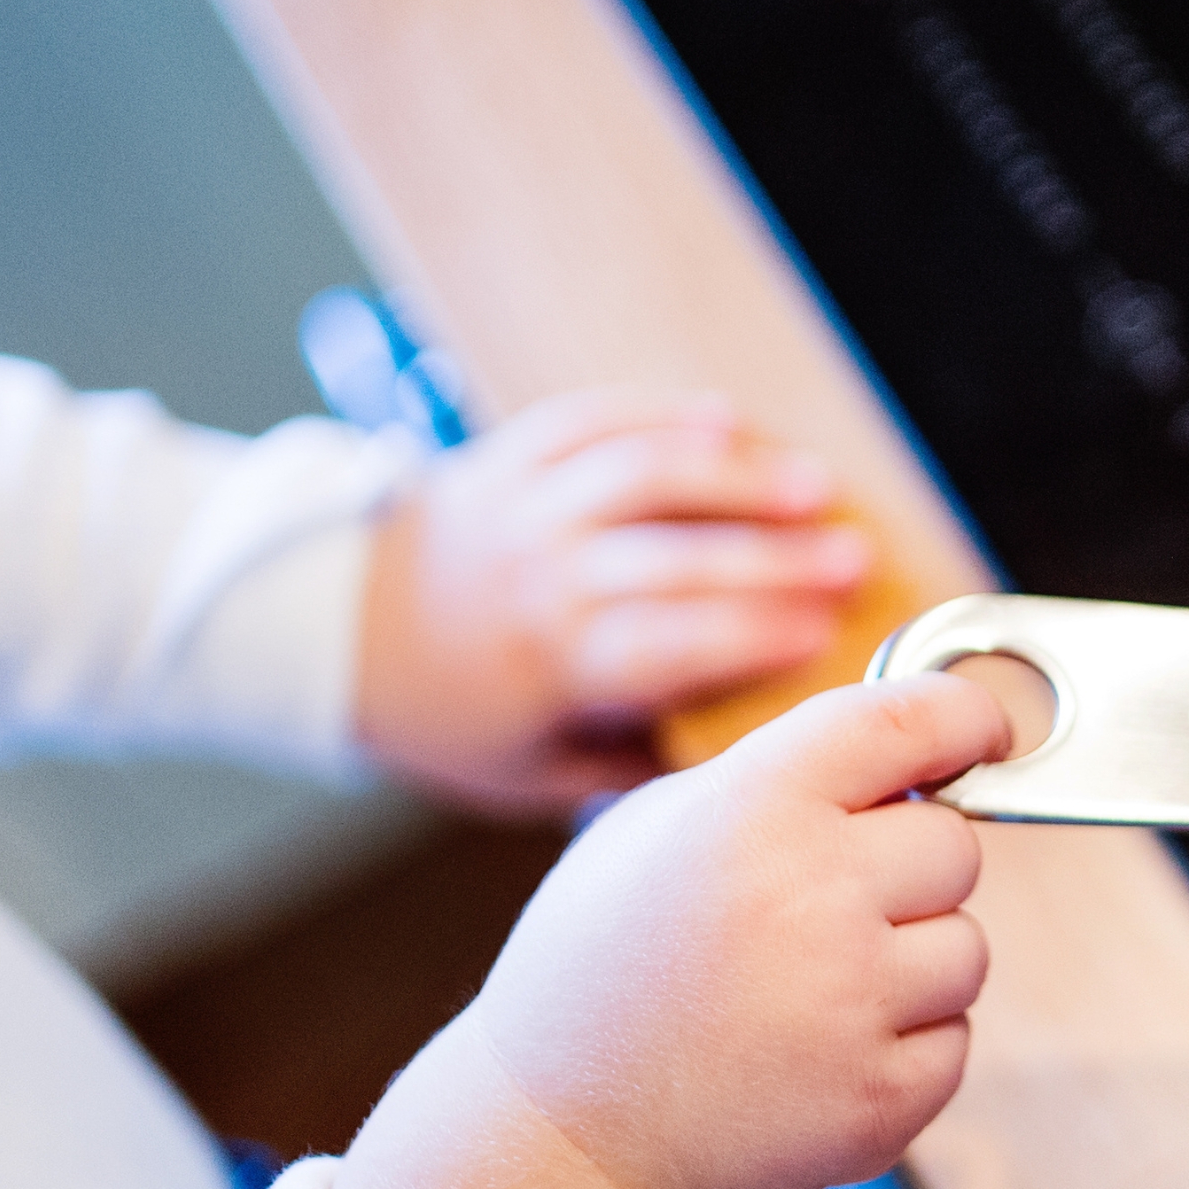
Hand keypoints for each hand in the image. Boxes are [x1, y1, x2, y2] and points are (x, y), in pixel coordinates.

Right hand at [336, 672, 1002, 1188]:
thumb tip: (909, 758)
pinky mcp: (884, 1095)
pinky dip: (906, 1050)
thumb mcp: (655, 832)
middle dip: (909, 875)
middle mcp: (812, 894)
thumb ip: (781, 780)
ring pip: (969, 949)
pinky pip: (956, 1039)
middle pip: (956, 847)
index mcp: (752, 809)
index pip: (909, 723)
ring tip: (810, 996)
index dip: (967, 719)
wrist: (572, 1139)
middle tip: (825, 916)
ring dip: (913, 967)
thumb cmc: (608, 974)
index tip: (983, 735)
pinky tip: (817, 1057)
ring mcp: (854, 1001)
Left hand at [353, 388, 870, 813]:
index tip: (826, 635)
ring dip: (738, 476)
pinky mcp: (511, 455)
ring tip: (816, 486)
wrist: (331, 631)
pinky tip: (729, 420)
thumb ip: (630, 767)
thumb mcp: (529, 775)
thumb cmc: (450, 714)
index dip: (751, 634)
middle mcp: (538, 574)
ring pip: (642, 474)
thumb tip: (737, 760)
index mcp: (548, 662)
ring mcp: (524, 504)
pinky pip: (594, 419)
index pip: (667, 643)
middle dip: (776, 556)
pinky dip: (662, 414)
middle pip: (673, 555)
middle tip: (856, 560)